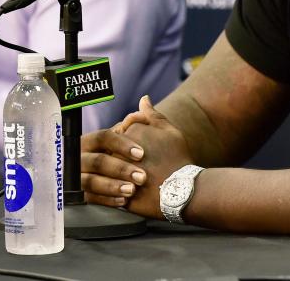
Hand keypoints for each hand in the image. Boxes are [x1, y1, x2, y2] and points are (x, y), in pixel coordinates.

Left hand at [82, 95, 193, 218]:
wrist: (181, 190)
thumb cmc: (178, 158)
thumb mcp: (170, 132)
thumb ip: (153, 115)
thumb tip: (143, 99)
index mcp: (132, 132)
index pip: (121, 130)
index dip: (132, 139)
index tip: (145, 150)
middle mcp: (119, 149)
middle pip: (112, 148)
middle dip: (122, 155)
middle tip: (143, 164)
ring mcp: (115, 170)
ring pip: (108, 167)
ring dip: (117, 171)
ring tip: (137, 178)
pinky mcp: (114, 190)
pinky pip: (108, 187)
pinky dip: (115, 188)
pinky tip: (130, 190)